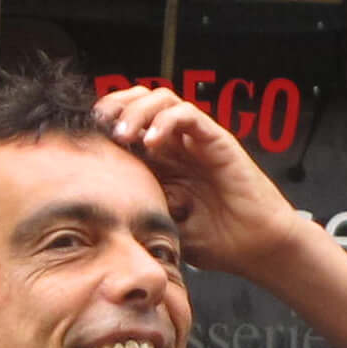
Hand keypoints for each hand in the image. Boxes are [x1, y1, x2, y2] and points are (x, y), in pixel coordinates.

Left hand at [93, 84, 305, 278]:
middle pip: (139, 102)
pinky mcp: (217, 141)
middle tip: (102, 127)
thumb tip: (101, 197)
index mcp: (163, 163)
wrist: (258, 248)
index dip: (105, 124)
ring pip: (160, 99)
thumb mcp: (165, 226)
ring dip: (137, 110)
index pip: (126, 124)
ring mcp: (197, 141)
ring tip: (125, 135)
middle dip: (115, 107)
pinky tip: (152, 141)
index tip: (88, 139)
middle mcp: (178, 146)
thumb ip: (141, 207)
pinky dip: (166, 120)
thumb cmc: (219, 242)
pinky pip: (188, 114)